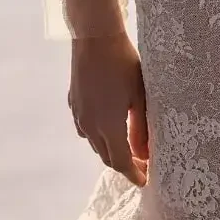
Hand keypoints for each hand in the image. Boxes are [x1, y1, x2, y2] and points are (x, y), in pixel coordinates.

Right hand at [69, 30, 148, 186]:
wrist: (95, 38)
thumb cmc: (123, 64)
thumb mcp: (139, 97)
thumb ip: (141, 129)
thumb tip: (144, 154)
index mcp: (108, 126)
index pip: (121, 162)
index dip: (133, 174)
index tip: (145, 181)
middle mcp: (90, 126)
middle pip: (106, 157)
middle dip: (124, 165)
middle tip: (140, 165)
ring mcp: (79, 114)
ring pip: (94, 144)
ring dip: (110, 150)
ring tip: (126, 147)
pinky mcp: (73, 102)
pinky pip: (85, 128)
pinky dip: (97, 135)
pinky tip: (107, 125)